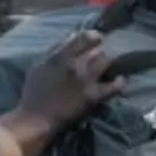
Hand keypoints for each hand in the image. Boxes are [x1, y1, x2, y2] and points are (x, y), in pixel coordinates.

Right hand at [9, 29, 123, 150]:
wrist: (36, 119)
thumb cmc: (34, 92)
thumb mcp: (39, 66)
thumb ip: (55, 51)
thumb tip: (72, 36)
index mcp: (60, 56)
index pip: (84, 37)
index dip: (94, 36)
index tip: (97, 39)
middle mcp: (75, 65)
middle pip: (97, 50)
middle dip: (99, 52)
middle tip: (99, 58)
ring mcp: (85, 80)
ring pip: (106, 62)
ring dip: (107, 64)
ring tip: (108, 68)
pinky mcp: (93, 96)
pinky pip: (114, 86)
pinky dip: (119, 82)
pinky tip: (120, 80)